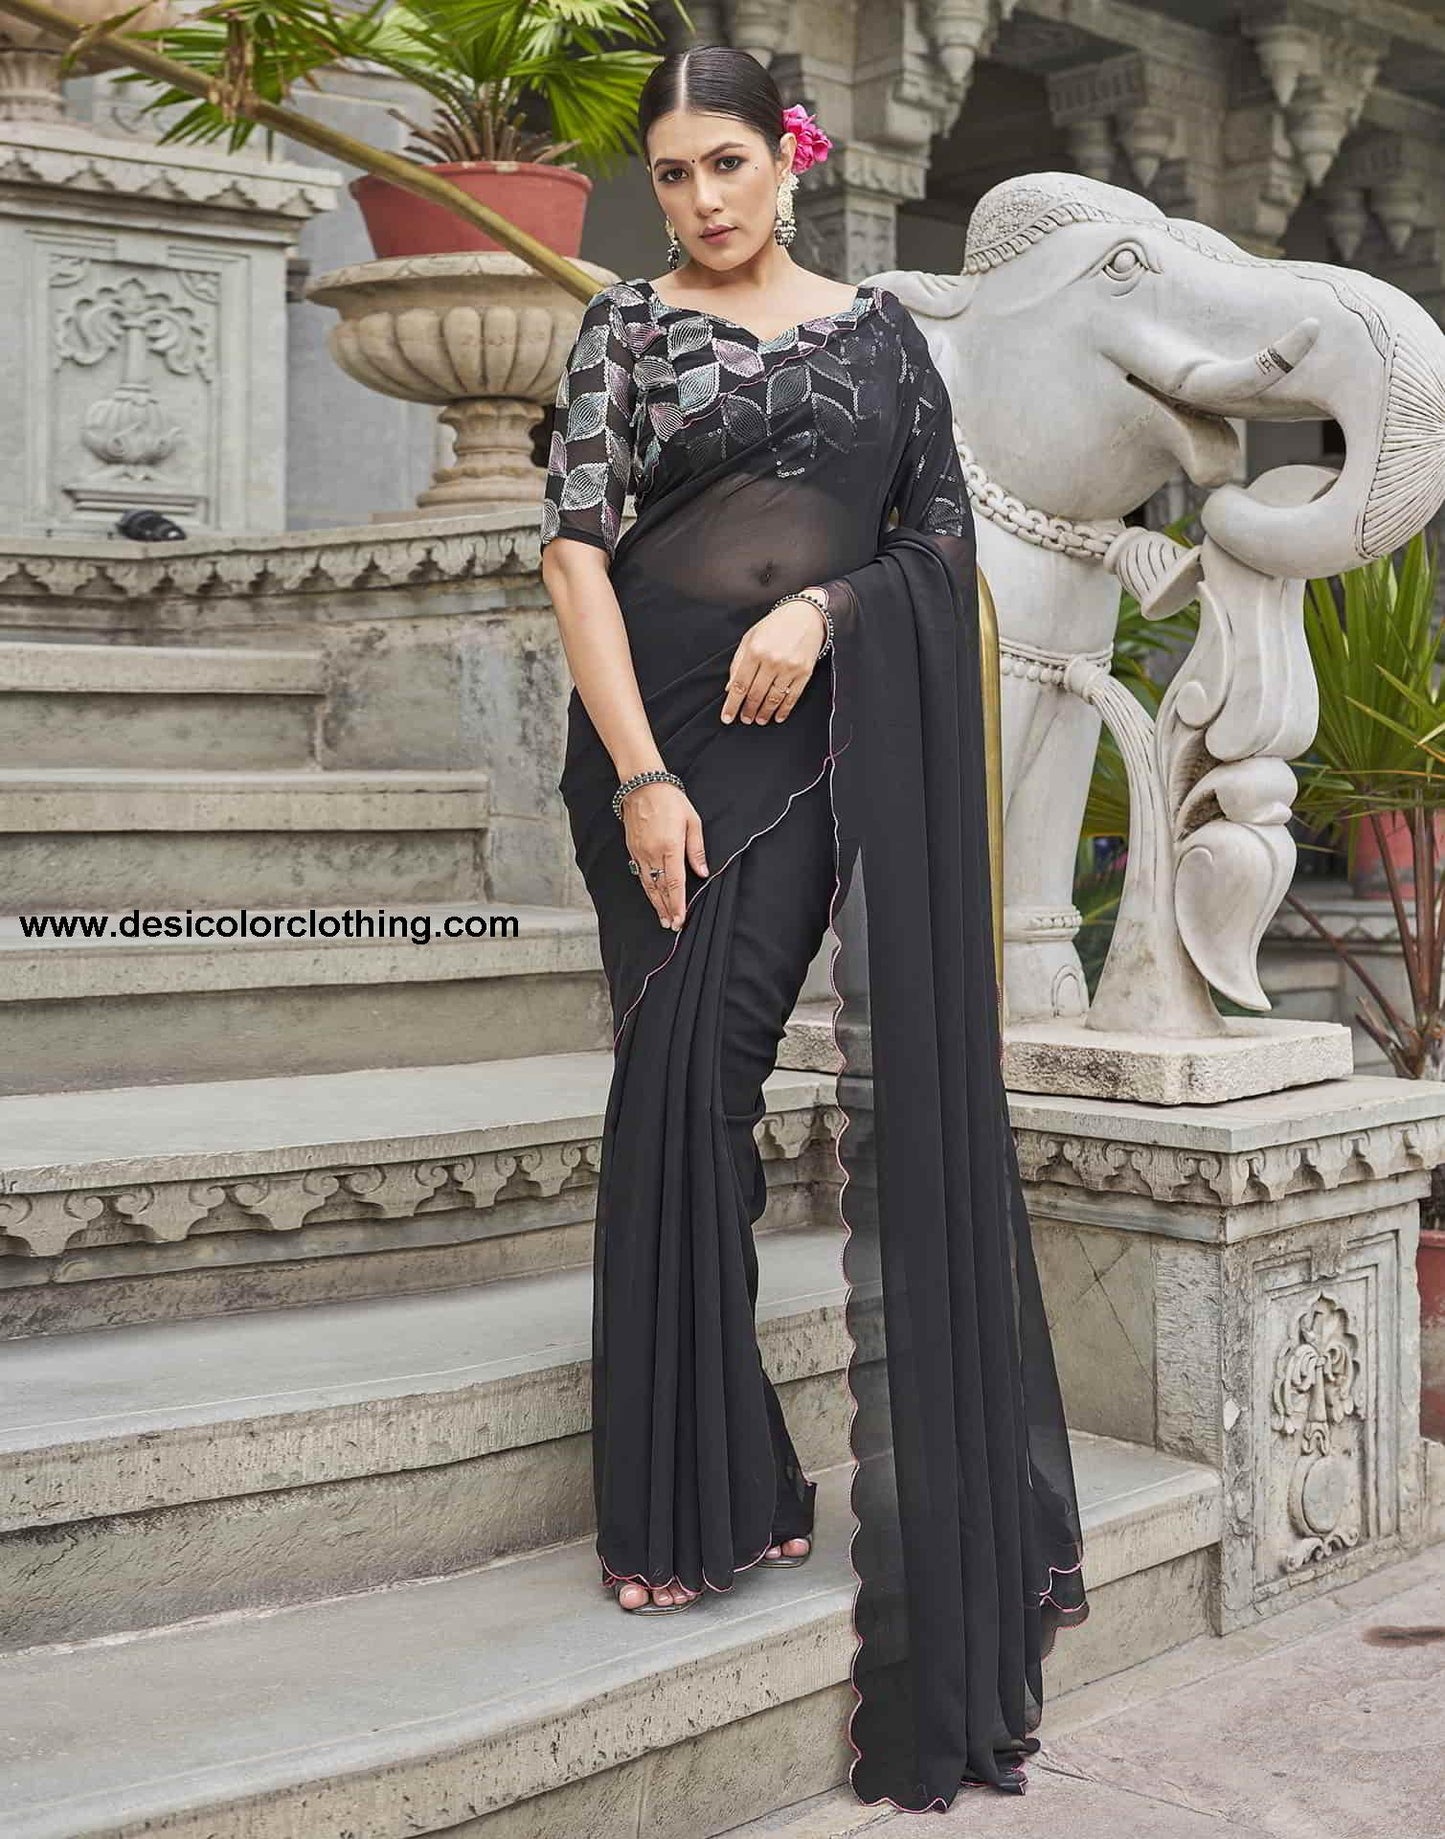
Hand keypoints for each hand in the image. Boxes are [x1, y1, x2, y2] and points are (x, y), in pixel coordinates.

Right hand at [621, 781, 707, 929]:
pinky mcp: (633, 849)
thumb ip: (697, 849)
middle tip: (672, 926)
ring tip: (662, 918)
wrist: (643, 786)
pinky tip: (652, 897)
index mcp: (670, 847)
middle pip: (661, 889)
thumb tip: (702, 872)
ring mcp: (640, 852)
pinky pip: (640, 874)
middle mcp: (653, 853)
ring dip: (656, 903)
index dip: (678, 905)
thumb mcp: (692, 821)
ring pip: (649, 885)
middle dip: (667, 909)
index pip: (675, 884)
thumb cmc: (671, 800)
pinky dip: (647, 889)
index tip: (680, 920)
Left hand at [722, 593, 827, 724]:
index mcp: (755, 650)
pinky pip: (792, 697)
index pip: (740, 685)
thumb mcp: (750, 637)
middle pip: (755, 695)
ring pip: (773, 699)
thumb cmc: (775, 625)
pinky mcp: (804, 673)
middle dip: (747, 711)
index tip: (727, 717)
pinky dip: (784, 710)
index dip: (732, 705)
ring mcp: (789, 668)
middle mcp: (771, 660)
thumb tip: (730, 688)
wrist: (807, 615)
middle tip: (744, 719)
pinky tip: (777, 717)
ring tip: (758, 720)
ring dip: (764, 713)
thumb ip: (738, 662)